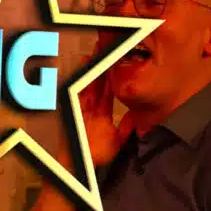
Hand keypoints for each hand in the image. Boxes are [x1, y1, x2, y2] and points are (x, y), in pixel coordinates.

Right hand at [76, 44, 135, 167]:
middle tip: (108, 48)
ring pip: (89, 80)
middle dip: (103, 66)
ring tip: (99, 50)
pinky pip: (78, 86)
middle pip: (98, 81)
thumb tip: (135, 119)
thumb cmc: (95, 154)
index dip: (113, 76)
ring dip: (93, 66)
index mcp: (99, 112)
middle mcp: (90, 105)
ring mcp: (82, 104)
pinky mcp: (74, 104)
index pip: (108, 90)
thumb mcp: (117, 140)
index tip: (119, 62)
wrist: (81, 162)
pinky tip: (86, 62)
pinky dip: (82, 74)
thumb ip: (125, 128)